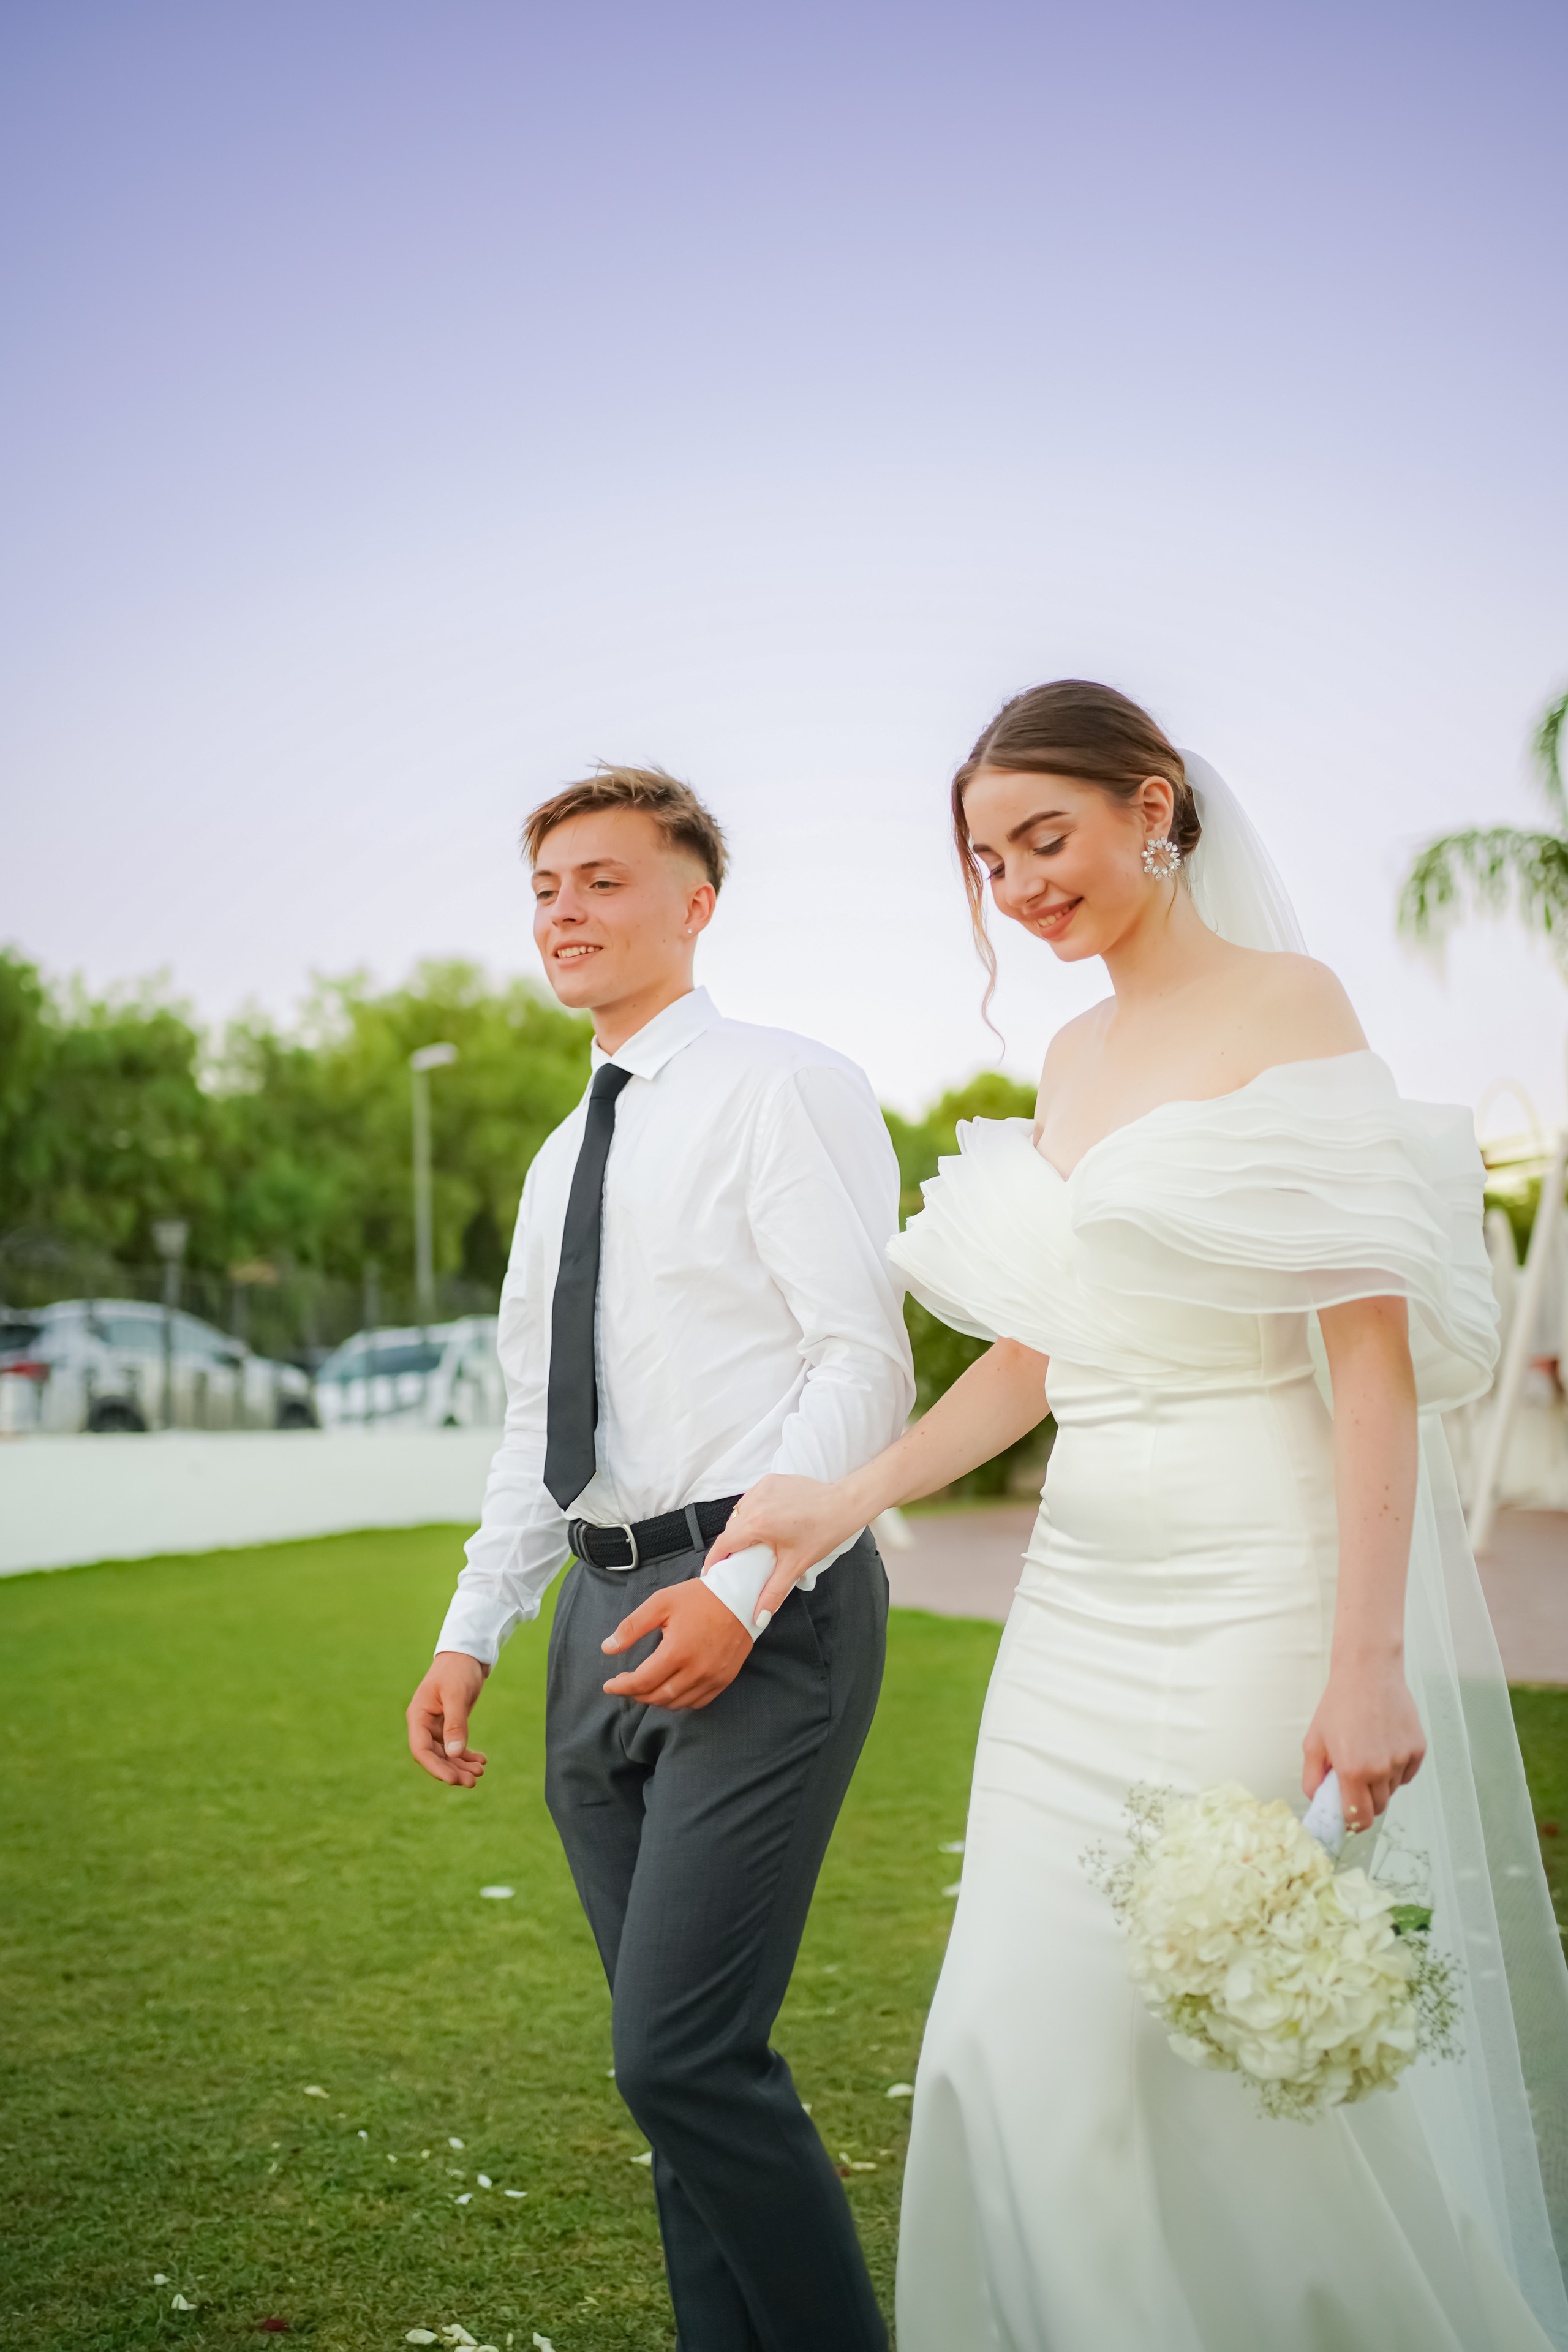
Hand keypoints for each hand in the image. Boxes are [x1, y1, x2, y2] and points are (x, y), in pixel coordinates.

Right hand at [407, 1649, 489, 1786]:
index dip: (436, 1768)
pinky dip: (467, 1754)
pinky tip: (481, 1760)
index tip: (453, 1779)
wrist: (467, 1654)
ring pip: (446, 1754)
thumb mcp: (456, 1695)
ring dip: (461, 1765)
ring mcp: (437, 1726)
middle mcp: (424, 1724)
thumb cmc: (457, 1669)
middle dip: (452, 1770)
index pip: (421, 1750)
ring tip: (480, 1772)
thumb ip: (454, 1724)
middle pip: (435, 1756)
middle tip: (473, 1781)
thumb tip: (454, 1753)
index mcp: (418, 1717)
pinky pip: (455, 1746)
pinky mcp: (450, 1724)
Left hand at [600, 1577, 754, 1710]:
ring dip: (655, 1700)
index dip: (621, 1687)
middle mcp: (696, 1670)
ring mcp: (713, 1678)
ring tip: (645, 1687)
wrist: (741, 1598)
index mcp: (677, 1651)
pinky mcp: (724, 1679)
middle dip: (635, 1694)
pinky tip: (670, 1690)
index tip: (609, 1685)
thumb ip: (632, 1627)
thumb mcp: (661, 1602)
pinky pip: (697, 1703)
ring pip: (676, 1703)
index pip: (642, 1682)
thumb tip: (608, 1648)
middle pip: (657, 1697)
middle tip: (625, 1685)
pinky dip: (679, 1701)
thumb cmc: (699, 1598)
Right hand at [704, 1474, 859, 1617]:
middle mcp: (755, 1502)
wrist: (843, 1505)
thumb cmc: (822, 1533)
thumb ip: (772, 1592)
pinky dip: (753, 1510)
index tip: (710, 1572)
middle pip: (731, 1528)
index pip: (724, 1543)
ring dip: (741, 1526)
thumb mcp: (795, 1565)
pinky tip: (766, 1521)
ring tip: (753, 1542)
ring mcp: (762, 1488)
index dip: (713, 1560)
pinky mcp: (771, 1480)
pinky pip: (752, 1498)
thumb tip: (759, 1617)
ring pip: (740, 1512)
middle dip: (730, 1545)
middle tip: (737, 1561)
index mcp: (757, 1523)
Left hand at [1302, 1655, 1424, 1829]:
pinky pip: (1407, 1774)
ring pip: (1392, 1790)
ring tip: (1368, 1752)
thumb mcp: (1314, 1741)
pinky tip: (1384, 1746)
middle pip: (1378, 1808)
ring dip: (1380, 1783)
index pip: (1359, 1818)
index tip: (1348, 1818)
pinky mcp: (1418, 1749)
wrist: (1369, 1673)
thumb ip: (1313, 1778)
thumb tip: (1318, 1801)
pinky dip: (1397, 1770)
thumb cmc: (1338, 1705)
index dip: (1353, 1823)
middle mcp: (1381, 1770)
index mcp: (1352, 1770)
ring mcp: (1402, 1759)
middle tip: (1354, 1781)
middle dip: (1365, 1802)